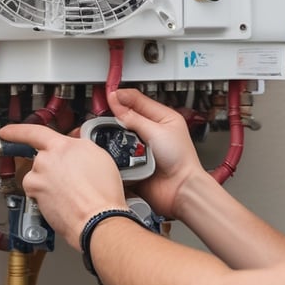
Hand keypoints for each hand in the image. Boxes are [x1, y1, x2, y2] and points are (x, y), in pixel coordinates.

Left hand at [0, 123, 127, 249]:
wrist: (96, 219)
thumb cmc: (103, 191)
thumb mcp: (99, 156)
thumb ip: (80, 146)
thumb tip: (74, 144)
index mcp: (62, 145)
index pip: (34, 132)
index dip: (17, 131)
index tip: (7, 132)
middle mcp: (47, 159)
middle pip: (41, 158)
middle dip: (52, 167)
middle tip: (71, 179)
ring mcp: (38, 178)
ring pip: (37, 176)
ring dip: (48, 182)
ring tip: (69, 193)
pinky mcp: (34, 196)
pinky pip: (36, 192)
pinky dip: (45, 196)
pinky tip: (62, 201)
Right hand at [107, 89, 205, 218]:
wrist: (179, 189)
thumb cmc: (181, 160)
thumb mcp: (156, 131)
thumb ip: (133, 117)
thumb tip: (117, 102)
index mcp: (163, 117)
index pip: (139, 100)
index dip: (123, 97)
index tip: (109, 95)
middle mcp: (152, 131)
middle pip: (128, 117)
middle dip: (116, 116)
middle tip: (103, 112)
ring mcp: (142, 147)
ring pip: (121, 135)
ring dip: (116, 134)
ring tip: (108, 130)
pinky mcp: (134, 162)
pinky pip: (119, 153)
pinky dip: (115, 151)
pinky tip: (112, 148)